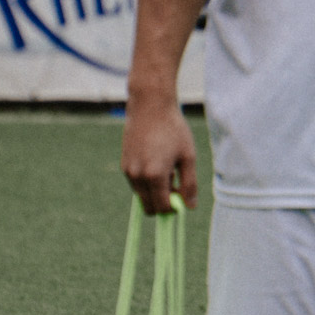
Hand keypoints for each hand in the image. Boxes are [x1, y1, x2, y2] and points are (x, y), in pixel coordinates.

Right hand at [122, 94, 197, 213]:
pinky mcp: (124, 164)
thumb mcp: (188, 156)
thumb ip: (190, 184)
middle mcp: (138, 176)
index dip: (174, 208)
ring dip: (154, 191)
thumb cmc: (173, 129)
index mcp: (155, 175)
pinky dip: (146, 181)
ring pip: (142, 196)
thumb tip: (190, 206)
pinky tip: (156, 161)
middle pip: (149, 207)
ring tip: (166, 168)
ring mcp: (128, 171)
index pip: (162, 208)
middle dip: (163, 202)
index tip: (182, 198)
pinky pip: (136, 183)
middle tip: (175, 184)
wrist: (150, 106)